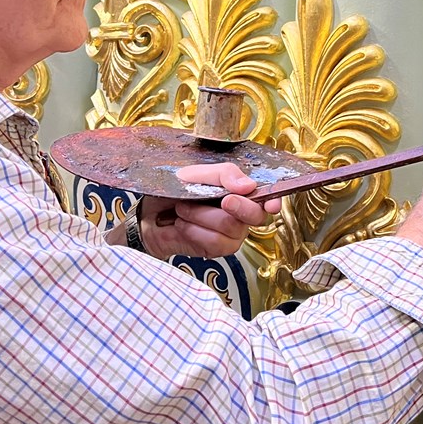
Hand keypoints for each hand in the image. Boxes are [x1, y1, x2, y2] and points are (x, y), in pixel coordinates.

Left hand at [138, 163, 281, 259]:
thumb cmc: (173, 191)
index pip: (267, 197)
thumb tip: (249, 186)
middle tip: (223, 199)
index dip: (273, 201)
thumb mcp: (196, 173)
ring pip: (231, 228)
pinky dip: (195, 230)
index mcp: (240, 191)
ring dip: (203, 216)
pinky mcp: (217, 250)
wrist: (148, 214)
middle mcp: (240, 214)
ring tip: (184, 209)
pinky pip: (215, 242)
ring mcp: (231, 234)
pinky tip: (183, 224)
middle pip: (255, 215)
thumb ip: (224, 174)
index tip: (270, 204)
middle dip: (237, 206)